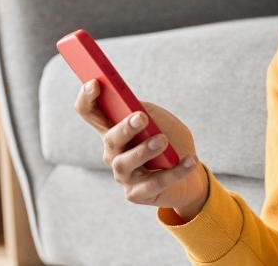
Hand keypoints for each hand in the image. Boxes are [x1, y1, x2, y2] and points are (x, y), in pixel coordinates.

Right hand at [74, 80, 208, 219]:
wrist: (191, 174)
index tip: (95, 83)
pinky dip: (175, 171)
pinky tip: (190, 159)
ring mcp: (123, 175)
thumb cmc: (171, 142)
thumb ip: (145, 110)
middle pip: (110, 139)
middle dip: (124, 128)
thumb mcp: (159, 119)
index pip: (89, 112)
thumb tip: (134, 107)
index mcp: (113, 129)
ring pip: (125, 163)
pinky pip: (155, 182)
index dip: (87, 98)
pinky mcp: (137, 194)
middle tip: (141, 118)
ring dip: (144, 150)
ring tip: (163, 141)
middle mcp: (113, 153)